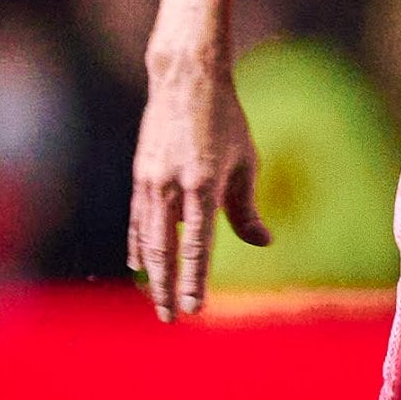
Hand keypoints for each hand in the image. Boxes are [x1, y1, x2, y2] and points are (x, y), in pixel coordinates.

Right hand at [126, 50, 266, 318]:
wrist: (185, 81)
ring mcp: (151, 181)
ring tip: (157, 300)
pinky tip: (139, 265)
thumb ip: (247, 209)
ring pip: (147, 239)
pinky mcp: (140, 175)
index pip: (198, 245)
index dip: (195, 281)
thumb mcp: (246, 163)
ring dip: (152, 274)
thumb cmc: (225, 121)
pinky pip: (137, 220)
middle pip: (165, 251)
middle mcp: (172, 187)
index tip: (195, 308)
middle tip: (170, 318)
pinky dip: (138, 245)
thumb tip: (263, 242)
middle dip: (167, 288)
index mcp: (203, 185)